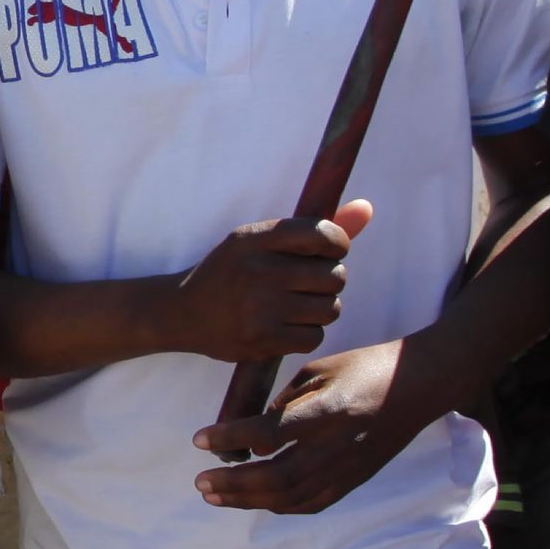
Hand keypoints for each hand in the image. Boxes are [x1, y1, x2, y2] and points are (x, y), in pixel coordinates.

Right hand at [171, 200, 371, 362]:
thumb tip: (367, 209)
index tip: (327, 252)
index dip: (338, 245)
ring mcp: (259, 307)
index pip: (324, 234)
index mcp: (256, 238)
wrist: (182, 313)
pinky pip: (315, 337)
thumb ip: (315, 229)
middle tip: (308, 284)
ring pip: (330, 309)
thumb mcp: (261, 242)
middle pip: (334, 276)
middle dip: (329, 280)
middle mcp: (257, 270)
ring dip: (321, 309)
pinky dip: (308, 333)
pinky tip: (288, 326)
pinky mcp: (261, 339)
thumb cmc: (231, 272)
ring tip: (298, 305)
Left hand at [193, 337, 426, 513]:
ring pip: (290, 497)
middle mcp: (336, 446)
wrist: (420, 386)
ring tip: (215, 495)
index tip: (199, 439)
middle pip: (275, 477)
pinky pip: (311, 503)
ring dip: (247, 500)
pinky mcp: (355, 480)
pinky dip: (279, 505)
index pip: (269, 432)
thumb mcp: (319, 369)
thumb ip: (286, 402)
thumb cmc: (366, 368)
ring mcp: (347, 468)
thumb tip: (257, 431)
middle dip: (232, 483)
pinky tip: (254, 501)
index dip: (231, 438)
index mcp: (327, 411)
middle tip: (200, 482)